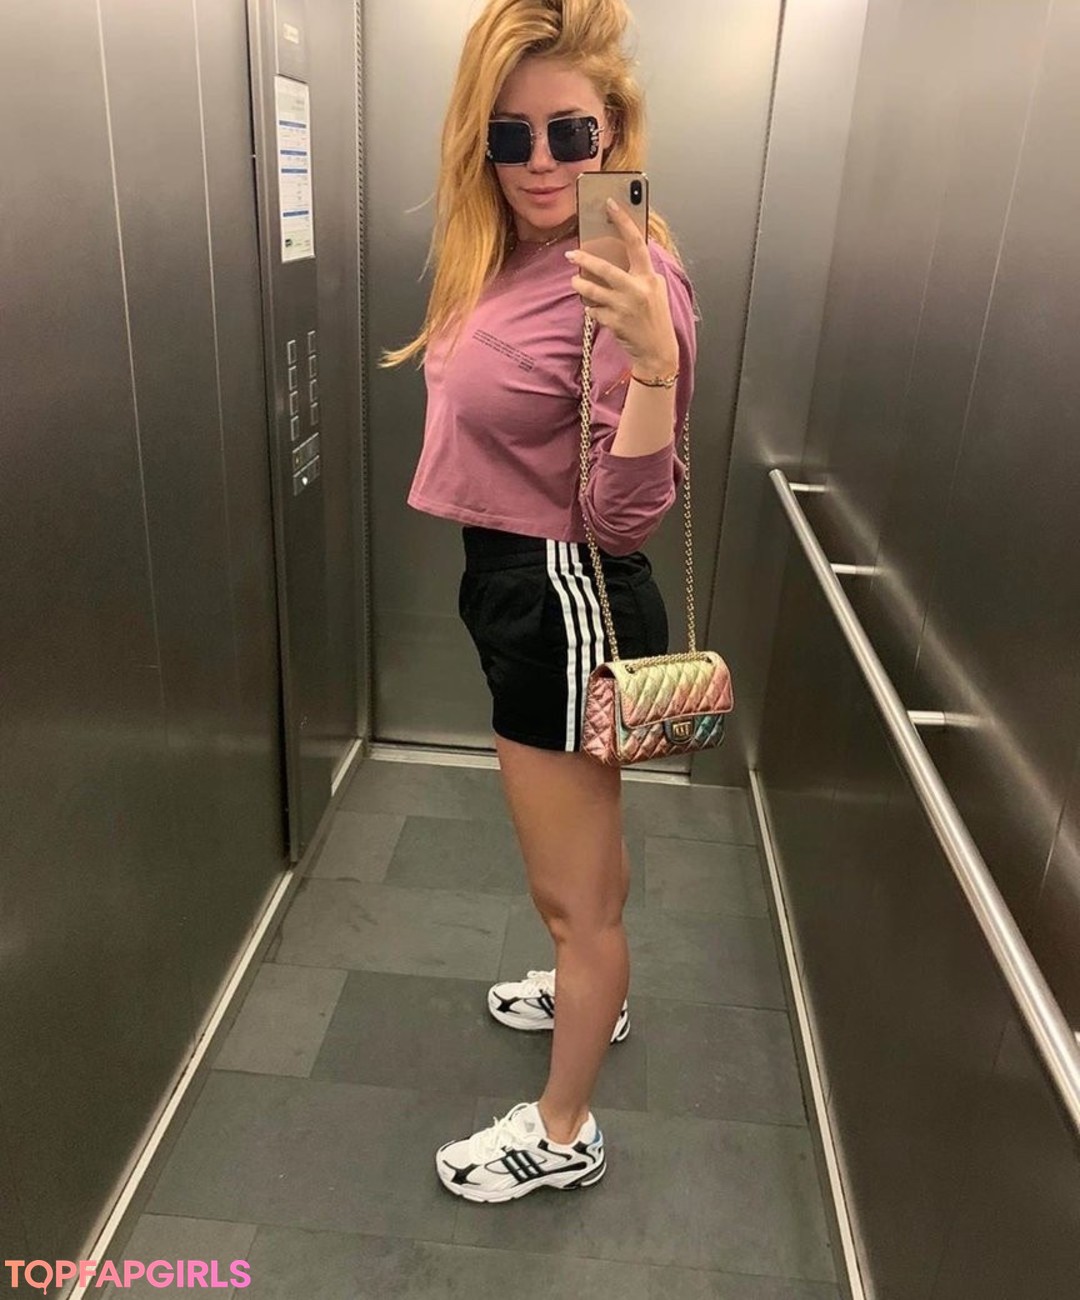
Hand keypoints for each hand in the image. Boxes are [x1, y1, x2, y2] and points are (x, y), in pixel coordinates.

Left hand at [566, 198, 678, 374]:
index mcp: (649, 277)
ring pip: (593, 290)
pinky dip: (591, 307)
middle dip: (585, 260)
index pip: (636, 242)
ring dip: (580, 285)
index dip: (623, 221)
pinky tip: (593, 308)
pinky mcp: (614, 322)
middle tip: (571, 254)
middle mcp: (637, 290)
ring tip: (575, 282)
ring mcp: (624, 307)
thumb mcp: (655, 290)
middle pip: (605, 268)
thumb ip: (641, 273)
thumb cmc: (655, 318)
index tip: (610, 204)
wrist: (657, 351)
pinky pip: (593, 310)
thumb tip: (619, 255)